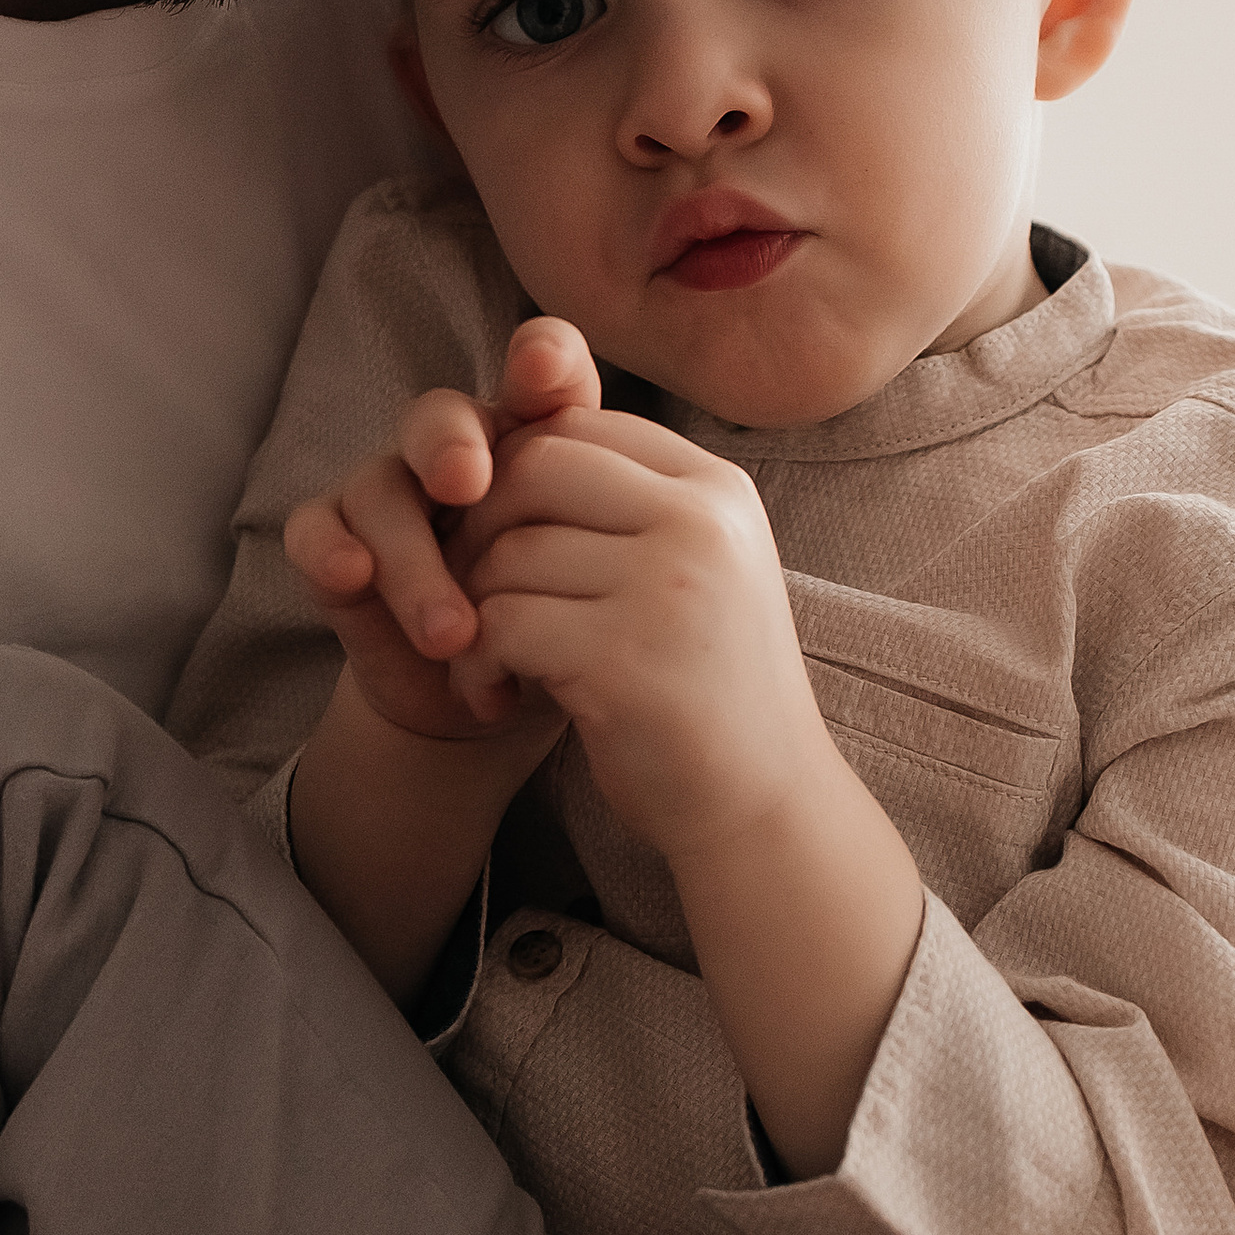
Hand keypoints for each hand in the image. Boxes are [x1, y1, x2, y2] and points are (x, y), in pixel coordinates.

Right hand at [281, 317, 598, 747]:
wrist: (502, 698)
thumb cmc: (568, 619)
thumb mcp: (606, 581)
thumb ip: (624, 532)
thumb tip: (676, 513)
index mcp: (533, 440)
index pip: (538, 372)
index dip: (539, 358)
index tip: (546, 371)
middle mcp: (457, 451)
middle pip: (442, 416)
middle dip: (451, 442)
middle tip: (469, 482)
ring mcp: (392, 492)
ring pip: (382, 487)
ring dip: (414, 559)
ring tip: (454, 633)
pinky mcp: (339, 541)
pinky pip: (315, 527)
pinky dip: (331, 548)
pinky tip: (355, 577)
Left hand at [448, 397, 832, 860]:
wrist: (764, 807)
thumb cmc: (706, 687)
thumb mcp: (693, 570)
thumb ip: (627, 505)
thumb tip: (504, 441)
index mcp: (718, 490)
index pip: (578, 427)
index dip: (515, 478)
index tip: (505, 543)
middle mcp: (702, 523)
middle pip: (532, 469)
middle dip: (478, 529)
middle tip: (476, 595)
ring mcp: (667, 588)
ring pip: (505, 552)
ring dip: (470, 611)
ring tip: (491, 662)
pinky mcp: (623, 660)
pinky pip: (499, 624)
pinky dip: (477, 663)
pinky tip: (497, 695)